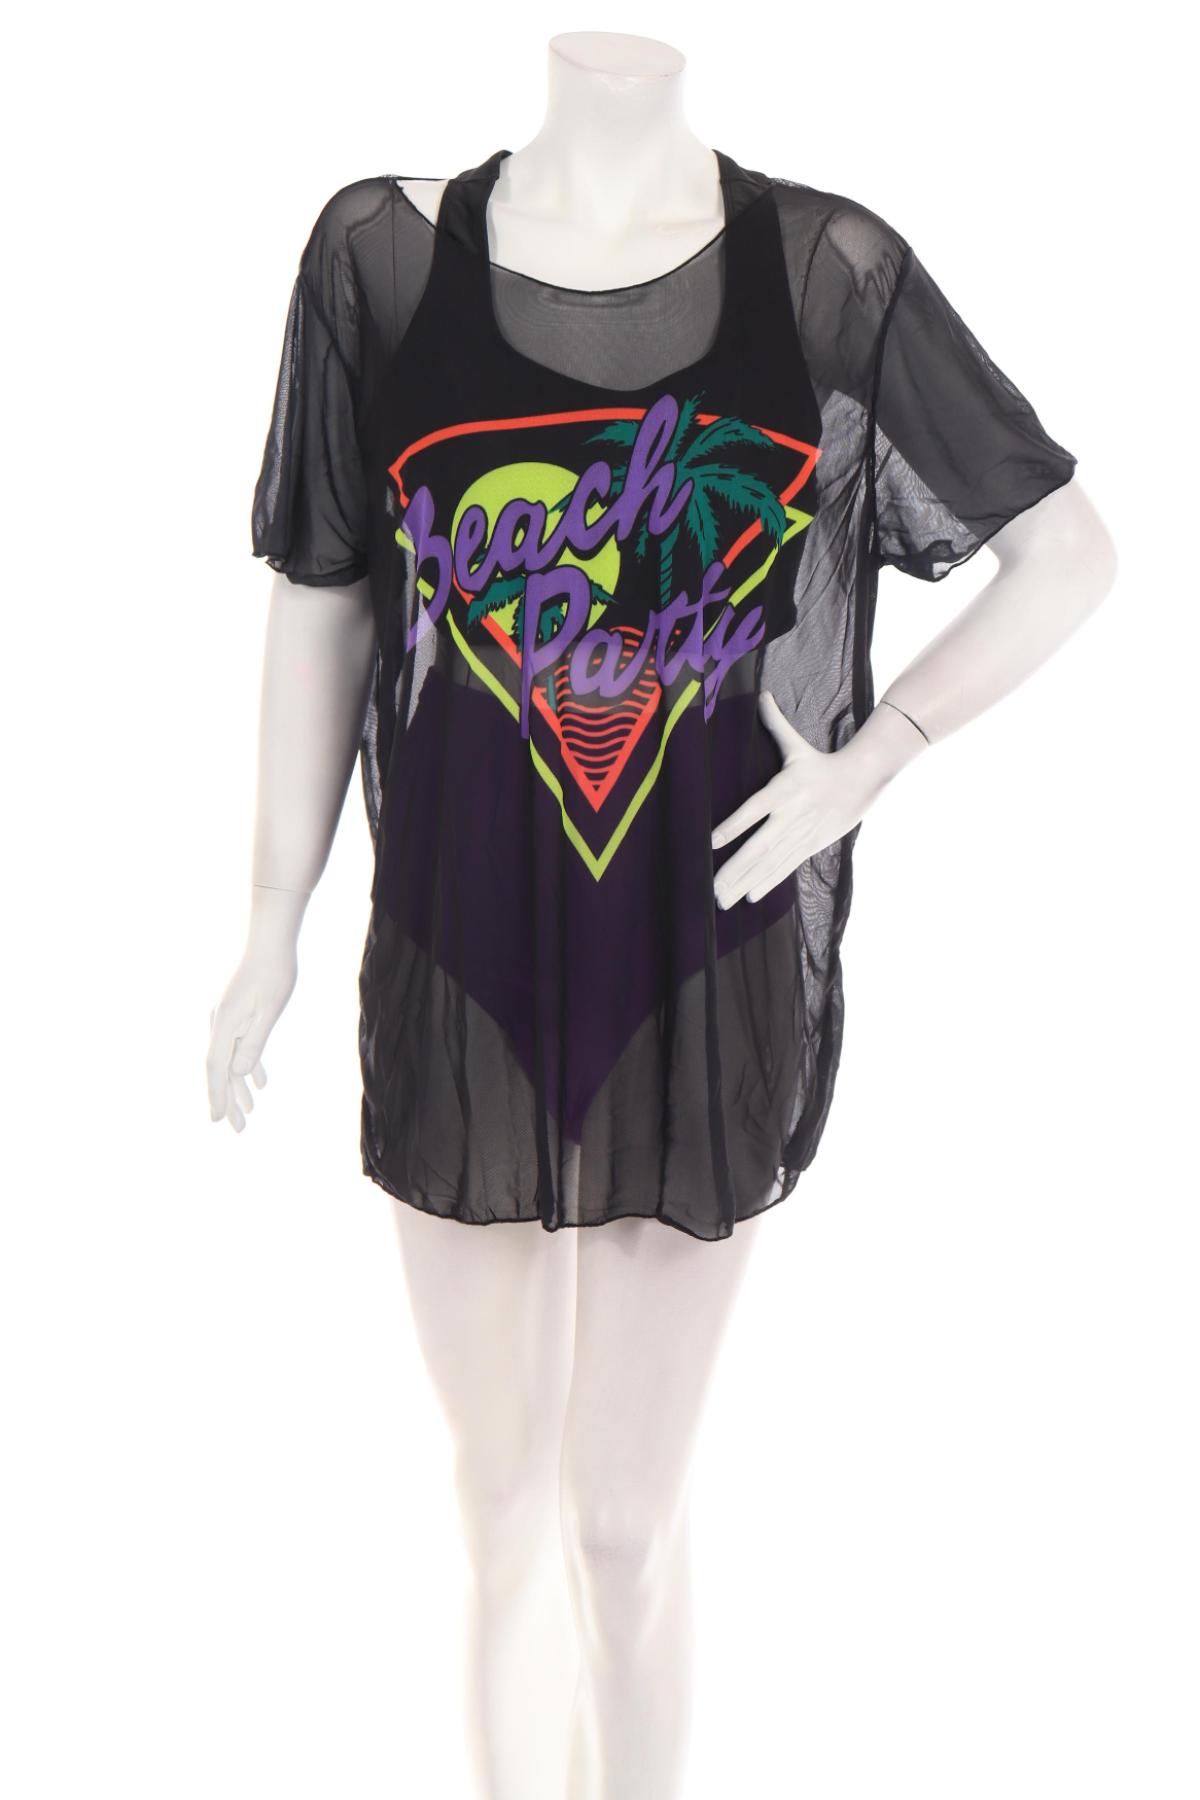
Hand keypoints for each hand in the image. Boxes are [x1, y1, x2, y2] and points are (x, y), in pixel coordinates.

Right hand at [206, 942, 297, 1130]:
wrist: (271, 940)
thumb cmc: (274, 972)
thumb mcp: (270, 1009)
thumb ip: (254, 1041)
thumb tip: (237, 1073)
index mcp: (225, 1023)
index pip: (217, 1068)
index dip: (217, 1095)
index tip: (217, 1120)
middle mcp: (220, 1022)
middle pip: (221, 1069)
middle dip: (227, 1100)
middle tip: (237, 1129)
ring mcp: (228, 1018)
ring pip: (230, 1060)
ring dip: (238, 1087)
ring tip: (248, 1113)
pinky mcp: (239, 1013)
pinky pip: (240, 1046)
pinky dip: (249, 1066)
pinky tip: (260, 1084)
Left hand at [710, 690, 883, 908]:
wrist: (862, 782)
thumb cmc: (821, 763)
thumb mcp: (798, 745)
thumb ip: (776, 724)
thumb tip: (762, 695)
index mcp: (782, 790)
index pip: (753, 810)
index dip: (734, 826)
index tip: (712, 842)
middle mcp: (790, 816)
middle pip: (758, 847)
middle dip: (734, 870)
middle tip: (712, 889)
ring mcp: (800, 835)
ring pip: (769, 863)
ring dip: (745, 883)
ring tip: (722, 900)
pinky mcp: (808, 846)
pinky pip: (784, 868)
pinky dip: (767, 883)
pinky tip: (749, 897)